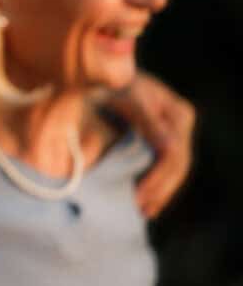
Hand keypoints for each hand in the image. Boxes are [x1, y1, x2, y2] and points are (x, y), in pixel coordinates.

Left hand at [107, 72, 195, 218]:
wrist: (104, 73)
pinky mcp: (160, 138)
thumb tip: (170, 148)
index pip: (174, 156)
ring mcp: (173, 133)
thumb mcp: (128, 97)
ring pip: (173, 170)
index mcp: (179, 115)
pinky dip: (155, 183)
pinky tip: (145, 199)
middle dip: (160, 191)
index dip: (159, 179)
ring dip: (159, 192)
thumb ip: (147, 120)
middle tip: (140, 211)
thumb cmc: (114, 82)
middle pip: (177, 167)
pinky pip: (163, 165)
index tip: (140, 196)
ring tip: (143, 212)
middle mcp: (181, 125)